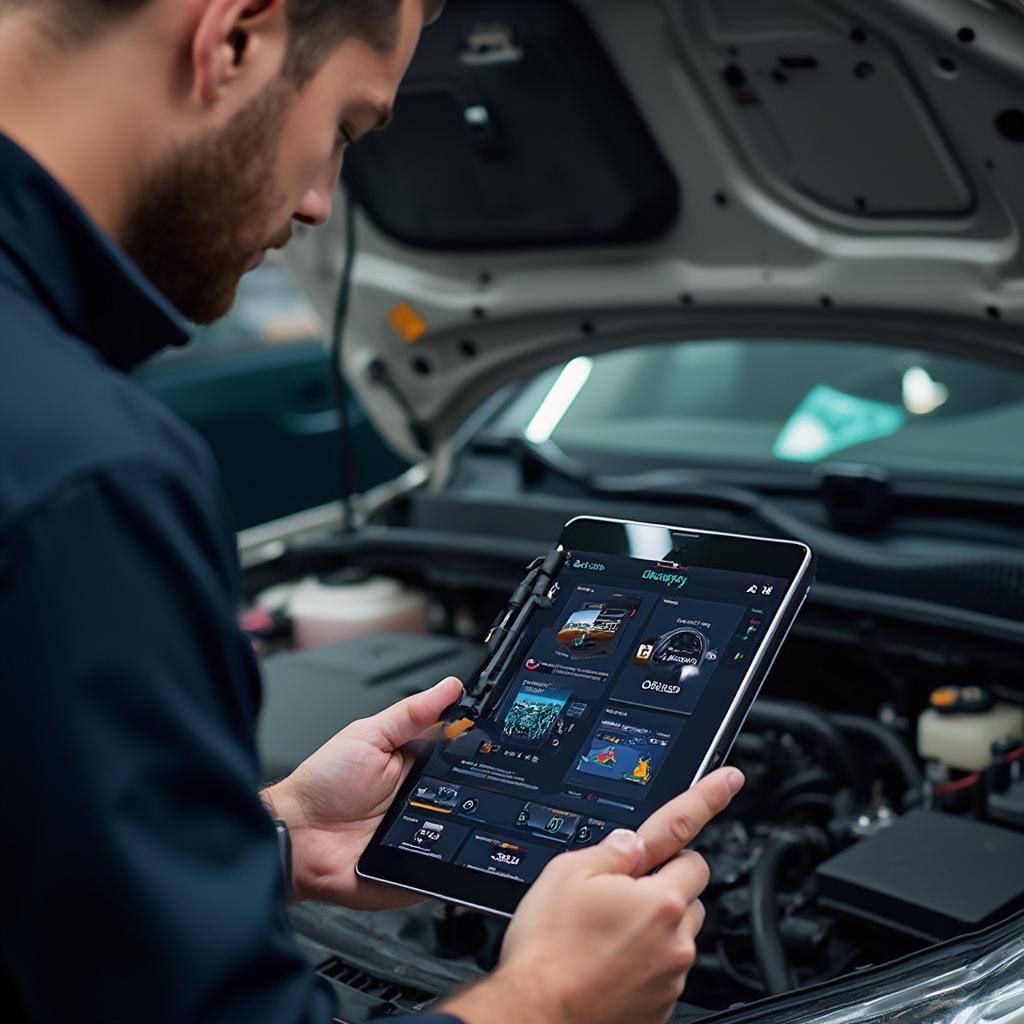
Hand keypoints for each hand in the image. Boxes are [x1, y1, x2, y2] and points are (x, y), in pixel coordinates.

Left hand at [263, 676, 462, 908]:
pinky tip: (450, 846)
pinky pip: (448, 865)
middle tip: (476, 778)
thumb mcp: (369, 736)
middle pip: (468, 791)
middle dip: (481, 786)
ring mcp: (423, 832)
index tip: (497, 737)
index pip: (460, 751)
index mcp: (416, 762)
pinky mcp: (419, 866)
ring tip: (453, 811)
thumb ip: (411, 713)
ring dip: (468, 821)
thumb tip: (449, 687)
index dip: (479, 745)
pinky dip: (455, 859)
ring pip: (465, 829)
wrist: (296, 838)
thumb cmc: (324, 785)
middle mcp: (423, 797)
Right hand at [441, 767, 743, 1023]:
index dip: (708, 799)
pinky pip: (666, 968)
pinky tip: (607, 962)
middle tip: (621, 891)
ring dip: (656, 925)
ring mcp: (671, 975)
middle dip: (664, 882)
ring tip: (606, 934)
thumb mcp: (565, 875)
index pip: (687, 835)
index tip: (730, 778)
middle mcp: (674, 937)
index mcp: (657, 897)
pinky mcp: (663, 1005)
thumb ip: (608, 851)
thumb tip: (631, 842)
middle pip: (687, 889)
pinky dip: (646, 961)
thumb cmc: (548, 951)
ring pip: (678, 931)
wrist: (536, 1015)